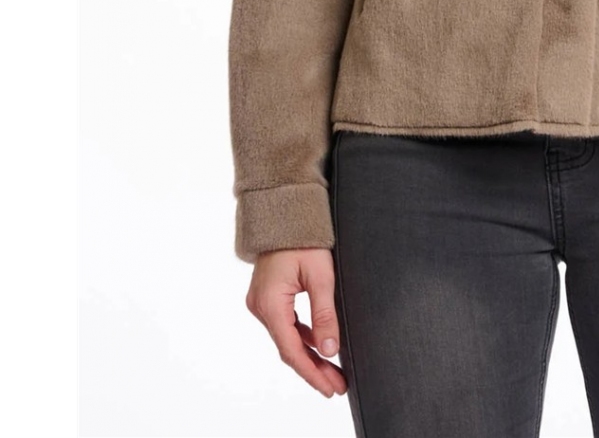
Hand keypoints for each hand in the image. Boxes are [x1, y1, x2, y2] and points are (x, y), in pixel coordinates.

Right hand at [245, 247, 347, 397]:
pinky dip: (302, 337)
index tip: (331, 388)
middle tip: (337, 387)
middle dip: (314, 369)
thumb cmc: (304, 238)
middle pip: (289, 348)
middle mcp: (261, 307)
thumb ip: (325, 315)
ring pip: (287, 338)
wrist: (285, 211)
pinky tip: (319, 346)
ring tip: (333, 372)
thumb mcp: (321, 276)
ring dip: (309, 355)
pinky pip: (285, 324)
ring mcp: (262, 302)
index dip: (312, 373)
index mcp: (271, 304)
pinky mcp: (268, 297)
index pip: (292, 350)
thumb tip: (330, 351)